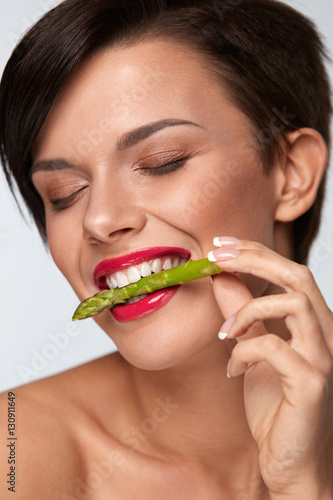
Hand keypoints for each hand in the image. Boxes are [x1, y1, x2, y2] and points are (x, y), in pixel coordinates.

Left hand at [208, 237, 332, 498]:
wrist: (291, 462)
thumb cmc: (276, 407)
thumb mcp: (251, 352)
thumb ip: (242, 314)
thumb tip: (222, 277)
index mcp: (313, 324)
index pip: (290, 271)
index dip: (255, 251)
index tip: (219, 245)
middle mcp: (325, 334)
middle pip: (298, 275)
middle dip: (254, 258)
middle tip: (216, 257)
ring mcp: (323, 358)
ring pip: (295, 303)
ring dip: (249, 309)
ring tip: (224, 332)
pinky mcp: (312, 383)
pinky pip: (275, 347)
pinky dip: (244, 351)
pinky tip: (232, 369)